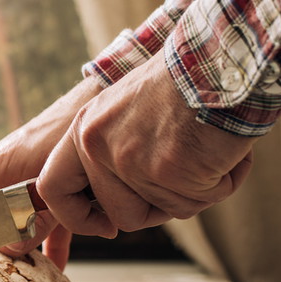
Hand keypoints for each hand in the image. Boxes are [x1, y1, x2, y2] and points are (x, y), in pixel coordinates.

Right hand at [0, 76, 102, 267]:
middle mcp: (6, 176)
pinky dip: (50, 245)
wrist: (112, 96)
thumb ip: (32, 220)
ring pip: (11, 222)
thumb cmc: (79, 131)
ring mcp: (30, 181)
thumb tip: (8, 253)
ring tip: (8, 272)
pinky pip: (48, 223)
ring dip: (13, 245)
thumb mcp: (54, 180)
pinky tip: (58, 269)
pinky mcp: (60, 184)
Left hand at [38, 51, 255, 236]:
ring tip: (209, 151)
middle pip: (119, 214)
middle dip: (157, 209)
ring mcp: (129, 160)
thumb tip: (114, 210)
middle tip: (185, 182)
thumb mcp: (126, 112)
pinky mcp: (166, 170)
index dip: (76, 216)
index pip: (52, 188)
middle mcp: (97, 146)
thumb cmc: (186, 83)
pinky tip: (227, 148)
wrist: (222, 56)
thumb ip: (114, 153)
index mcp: (83, 130)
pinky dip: (223, 181)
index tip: (104, 226)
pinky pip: (201, 199)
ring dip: (195, 191)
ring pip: (165, 210)